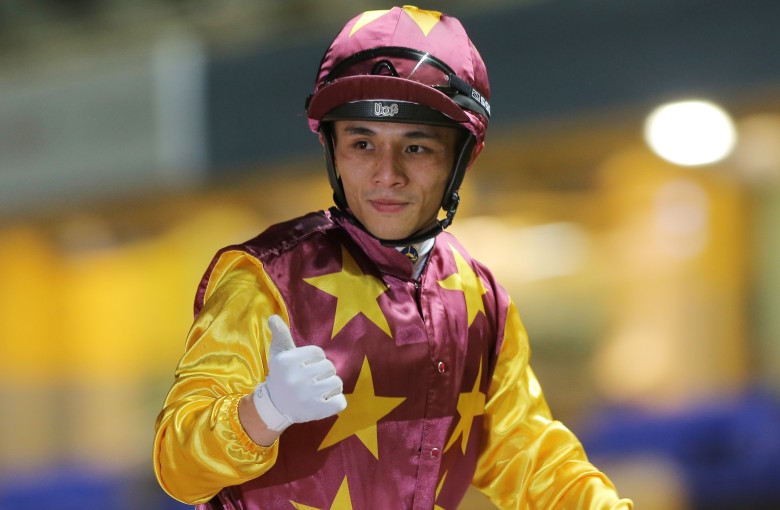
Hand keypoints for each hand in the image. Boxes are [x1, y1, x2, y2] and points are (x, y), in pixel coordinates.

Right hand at [253, 315, 346, 431]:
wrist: (275, 406)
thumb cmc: (281, 375)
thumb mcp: (278, 354)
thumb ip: (281, 334)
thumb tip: (274, 317)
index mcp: (287, 362)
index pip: (318, 353)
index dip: (315, 359)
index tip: (305, 367)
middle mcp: (296, 379)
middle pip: (329, 367)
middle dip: (324, 372)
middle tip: (312, 379)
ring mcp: (308, 396)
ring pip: (337, 383)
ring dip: (331, 386)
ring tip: (318, 390)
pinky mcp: (318, 411)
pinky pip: (340, 402)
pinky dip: (336, 402)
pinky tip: (323, 401)